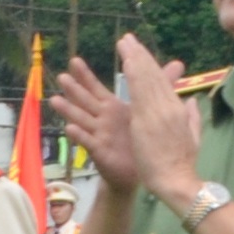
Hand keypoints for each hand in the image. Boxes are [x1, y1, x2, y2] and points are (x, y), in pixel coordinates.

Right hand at [49, 40, 199, 200]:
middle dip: (73, 88)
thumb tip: (178, 63)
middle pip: (84, 100)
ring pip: (82, 119)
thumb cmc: (144, 139)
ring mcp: (100, 134)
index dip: (85, 76)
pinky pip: (89, 142)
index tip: (73, 61)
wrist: (146, 172)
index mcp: (112, 108)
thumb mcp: (153, 108)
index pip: (96, 88)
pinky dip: (80, 135)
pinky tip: (70, 128)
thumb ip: (162, 84)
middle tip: (61, 76)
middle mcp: (102, 119)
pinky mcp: (101, 151)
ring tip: (55, 100)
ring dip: (69, 110)